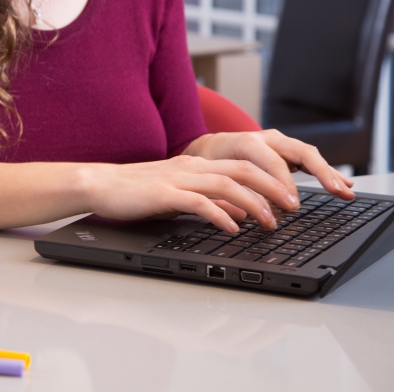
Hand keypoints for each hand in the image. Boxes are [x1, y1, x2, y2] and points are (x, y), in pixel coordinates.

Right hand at [78, 155, 304, 232]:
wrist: (100, 184)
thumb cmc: (136, 192)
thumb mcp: (180, 195)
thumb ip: (209, 201)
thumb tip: (239, 212)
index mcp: (196, 165)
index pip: (244, 166)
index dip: (271, 181)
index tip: (289, 200)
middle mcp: (191, 167)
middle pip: (243, 170)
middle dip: (273, 188)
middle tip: (293, 208)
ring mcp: (178, 178)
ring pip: (227, 184)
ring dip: (253, 204)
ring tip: (270, 222)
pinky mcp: (163, 193)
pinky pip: (199, 201)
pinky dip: (220, 214)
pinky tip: (232, 228)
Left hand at [182, 129, 354, 205]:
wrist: (207, 148)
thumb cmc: (210, 164)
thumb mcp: (215, 177)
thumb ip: (237, 191)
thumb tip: (255, 212)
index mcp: (246, 142)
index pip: (273, 163)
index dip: (284, 185)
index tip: (293, 206)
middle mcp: (265, 138)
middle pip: (299, 151)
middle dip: (321, 172)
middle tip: (337, 192)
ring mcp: (277, 142)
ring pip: (308, 154)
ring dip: (329, 172)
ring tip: (347, 190)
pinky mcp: (285, 149)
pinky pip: (309, 159)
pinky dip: (325, 171)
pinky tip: (343, 183)